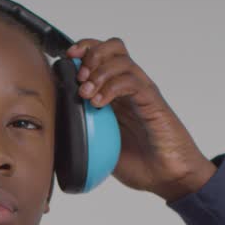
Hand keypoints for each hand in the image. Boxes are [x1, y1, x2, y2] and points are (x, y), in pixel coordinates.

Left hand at [66, 37, 217, 201]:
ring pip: (121, 60)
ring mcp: (142, 92)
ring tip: (86, 93)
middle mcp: (130, 88)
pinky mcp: (152, 102)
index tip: (65, 60)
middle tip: (79, 77)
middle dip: (90, 54)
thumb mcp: (100, 148)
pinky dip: (111, 87)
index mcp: (116, 94)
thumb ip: (82, 134)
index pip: (101, 56)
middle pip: (113, 47)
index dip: (83, 50)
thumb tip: (54, 132)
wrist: (169, 177)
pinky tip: (99, 103)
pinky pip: (132, 82)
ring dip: (98, 72)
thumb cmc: (141, 163)